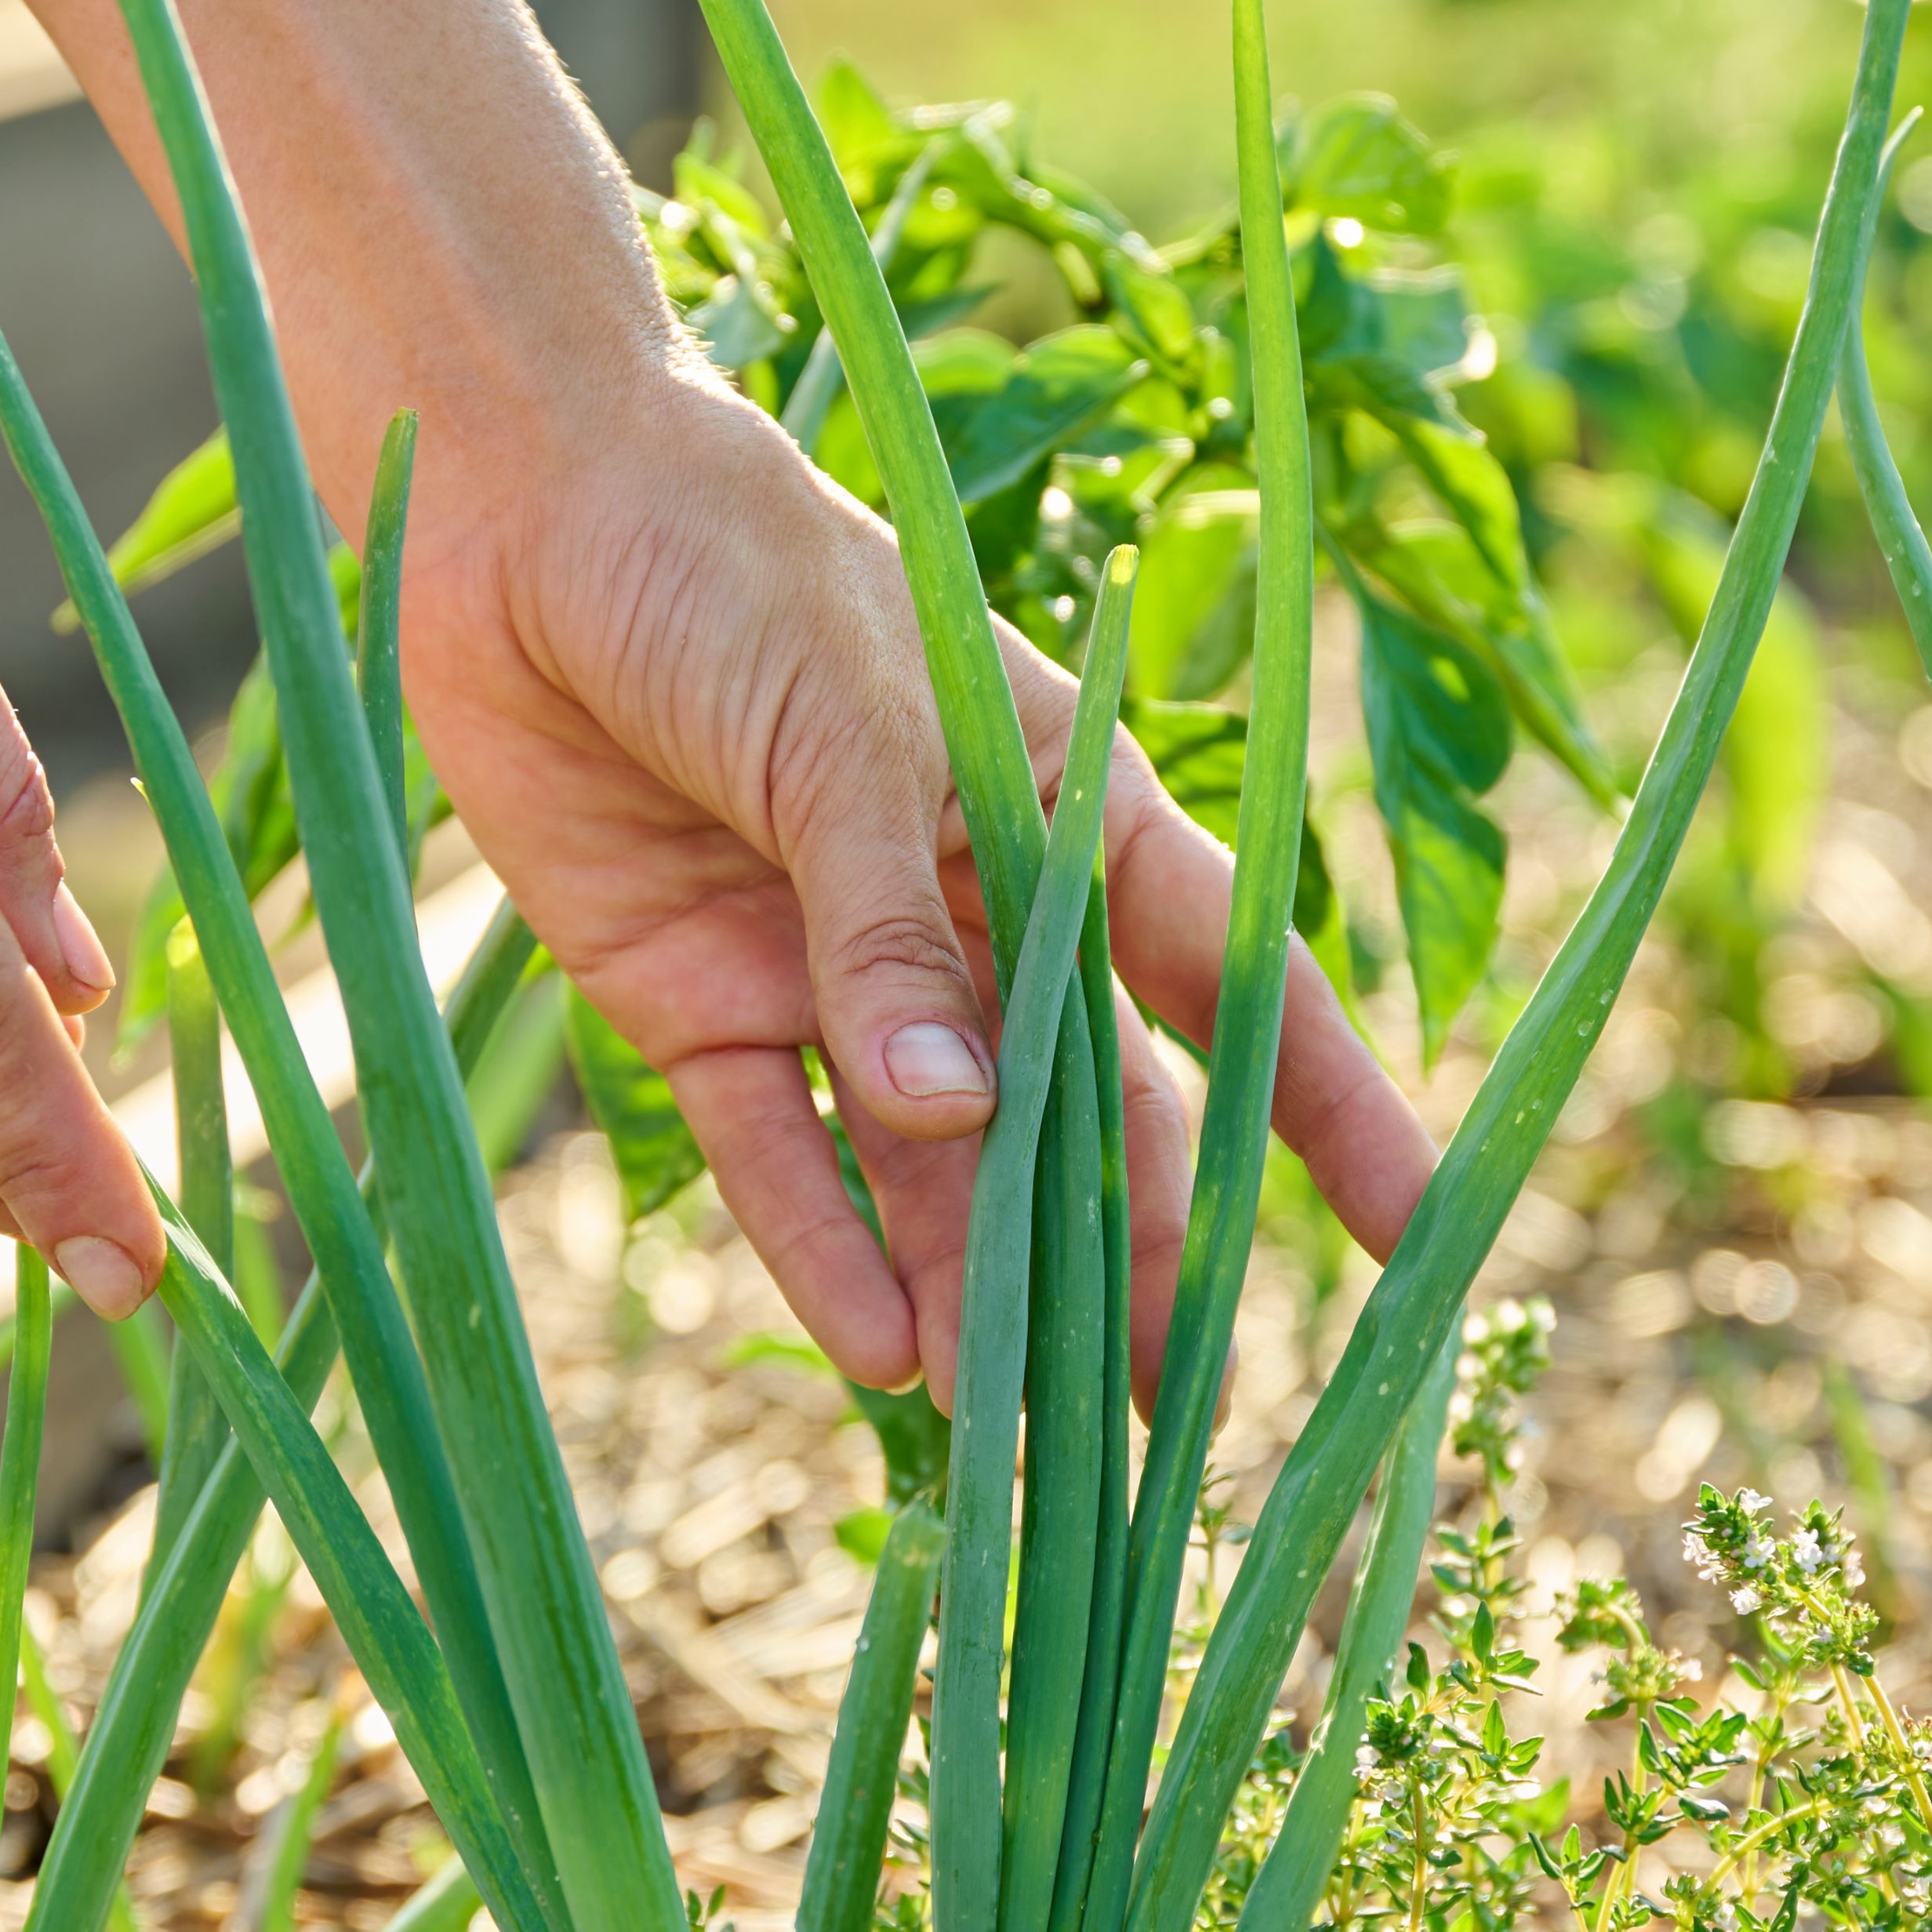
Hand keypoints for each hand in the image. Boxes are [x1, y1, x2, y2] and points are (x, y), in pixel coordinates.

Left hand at [404, 365, 1436, 1407]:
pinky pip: (780, 1154)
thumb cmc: (728, 565)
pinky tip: (879, 1353)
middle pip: (1089, 1116)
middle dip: (1134, 1265)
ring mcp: (840, 970)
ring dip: (978, 1290)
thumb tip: (962, 1122)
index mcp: (1070, 812)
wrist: (518, 501)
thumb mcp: (842, 728)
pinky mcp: (701, 1002)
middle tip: (1172, 1418)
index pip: (1237, 980)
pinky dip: (825, 1246)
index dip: (1329, 1111)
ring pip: (939, 1166)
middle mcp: (974, 911)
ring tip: (1014, 1430)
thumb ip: (891, 932)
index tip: (1413, 1238)